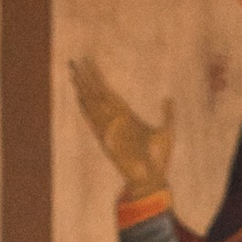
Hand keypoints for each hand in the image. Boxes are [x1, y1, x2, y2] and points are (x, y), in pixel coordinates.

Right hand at [70, 57, 172, 199]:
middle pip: (97, 93)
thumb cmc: (159, 159)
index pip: (109, 91)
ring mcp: (110, 129)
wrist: (153, 179)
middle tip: (73, 62)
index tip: (89, 62)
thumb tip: (168, 98)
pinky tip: (80, 98)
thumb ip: (167, 114)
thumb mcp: (166, 131)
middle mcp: (116, 120)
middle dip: (85, 78)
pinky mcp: (108, 139)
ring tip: (73, 74)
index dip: (98, 77)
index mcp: (127, 116)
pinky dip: (88, 110)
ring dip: (83, 89)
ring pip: (93, 104)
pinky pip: (95, 122)